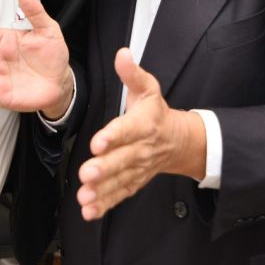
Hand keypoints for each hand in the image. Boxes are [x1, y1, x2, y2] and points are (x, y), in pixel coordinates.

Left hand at [76, 49, 204, 220]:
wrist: (179, 141)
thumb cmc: (156, 113)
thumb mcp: (148, 88)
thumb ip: (132, 73)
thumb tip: (122, 54)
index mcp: (143, 124)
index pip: (127, 130)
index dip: (113, 136)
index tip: (99, 141)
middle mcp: (140, 149)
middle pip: (121, 160)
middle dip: (104, 168)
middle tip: (87, 173)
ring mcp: (137, 169)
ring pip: (119, 181)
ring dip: (101, 191)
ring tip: (85, 197)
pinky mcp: (132, 182)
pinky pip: (119, 195)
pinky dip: (105, 205)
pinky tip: (89, 211)